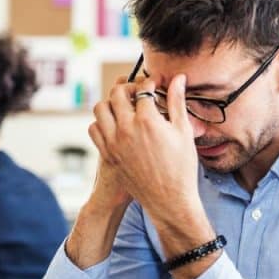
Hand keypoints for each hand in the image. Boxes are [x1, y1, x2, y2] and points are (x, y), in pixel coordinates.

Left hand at [89, 74, 201, 222]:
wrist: (169, 200)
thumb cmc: (181, 167)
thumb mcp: (184, 132)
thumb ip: (177, 102)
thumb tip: (178, 79)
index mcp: (147, 121)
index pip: (143, 89)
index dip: (150, 82)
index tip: (156, 83)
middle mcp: (126, 129)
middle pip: (117, 93)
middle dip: (129, 87)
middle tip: (139, 92)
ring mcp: (113, 142)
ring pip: (100, 108)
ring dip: (112, 102)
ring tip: (125, 106)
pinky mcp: (107, 154)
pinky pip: (94, 129)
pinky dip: (102, 121)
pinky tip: (116, 124)